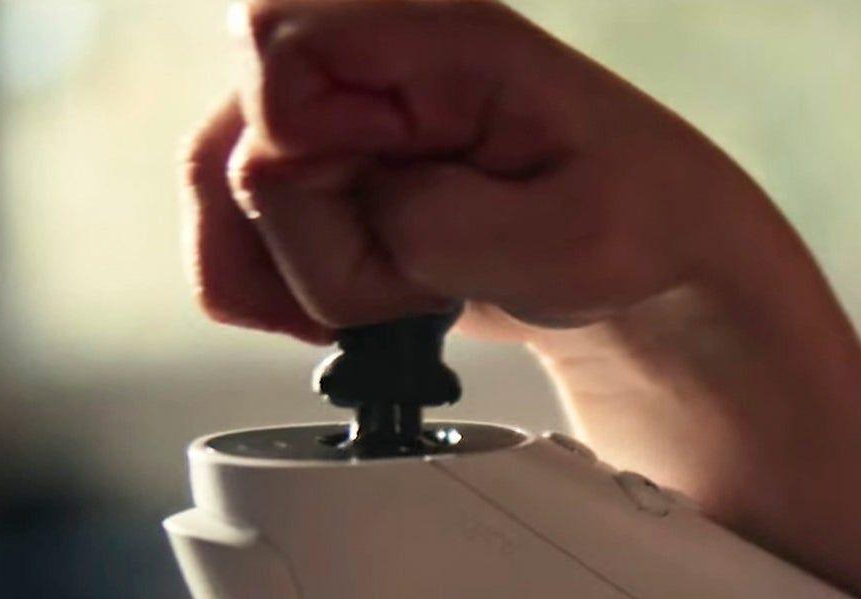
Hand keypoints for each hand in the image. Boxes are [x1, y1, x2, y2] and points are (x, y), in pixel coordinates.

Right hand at [187, 0, 801, 347]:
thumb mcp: (574, 243)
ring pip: (216, 195)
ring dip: (298, 280)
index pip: (274, 46)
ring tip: (408, 292)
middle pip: (233, 142)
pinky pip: (228, 234)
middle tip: (427, 277)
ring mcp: (331, 108)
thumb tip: (349, 211)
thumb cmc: (632, 225)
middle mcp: (368, 50)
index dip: (306, 153)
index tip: (398, 216)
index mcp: (441, 32)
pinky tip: (368, 304)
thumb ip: (441, 222)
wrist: (644, 254)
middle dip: (318, 246)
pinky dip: (280, 295)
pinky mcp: (312, 163)